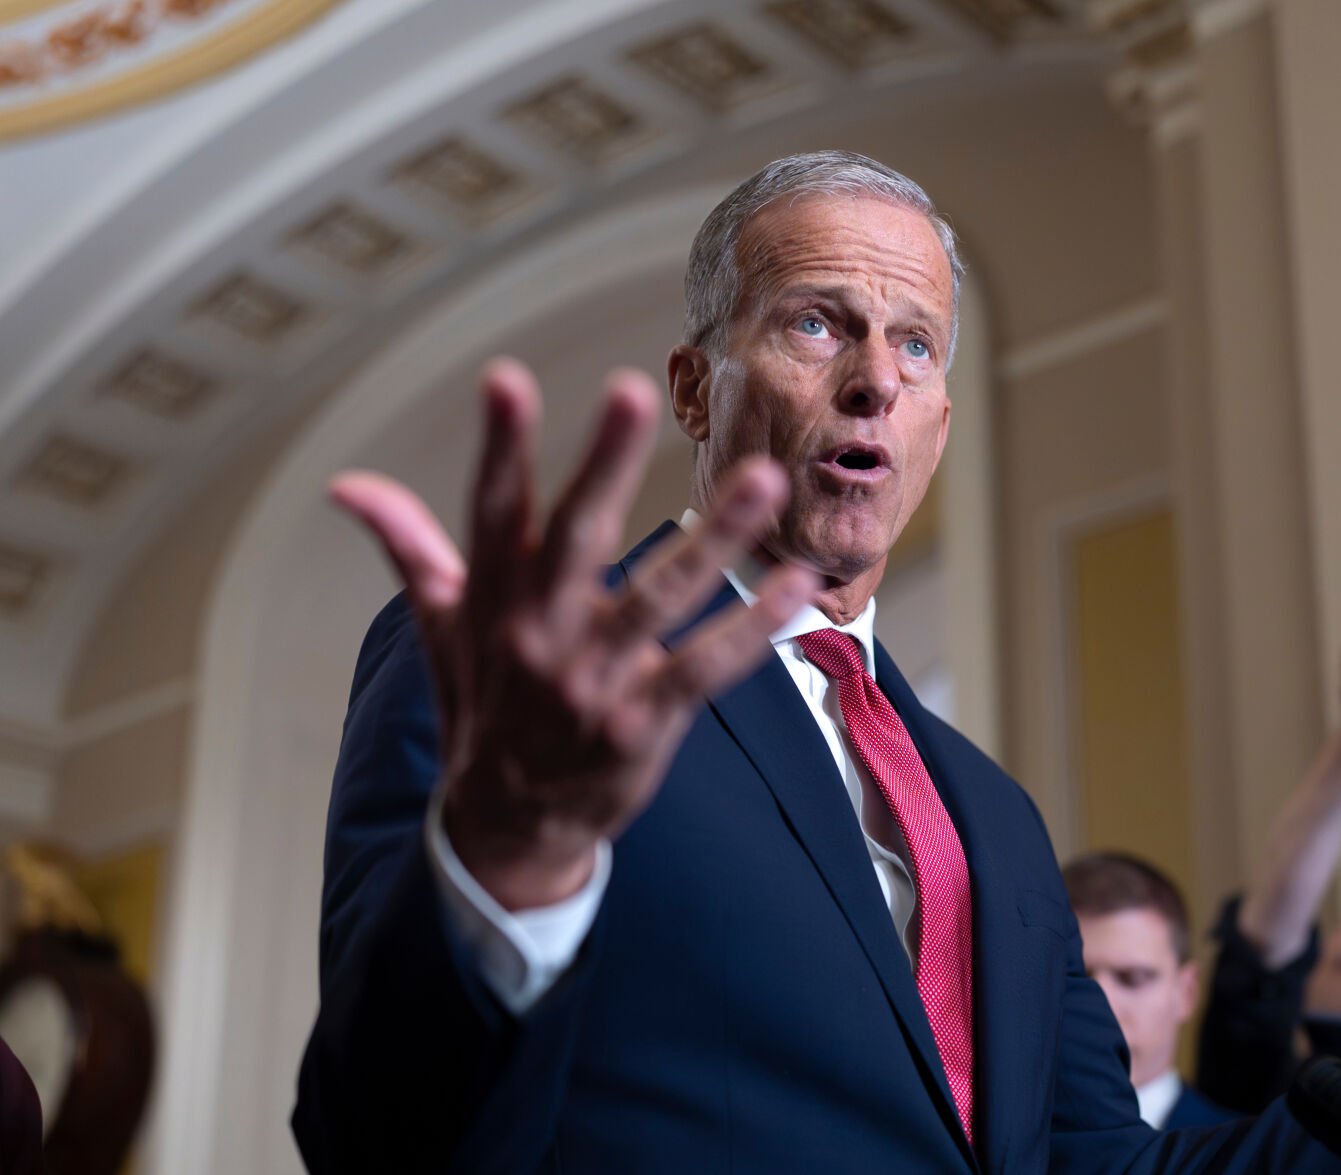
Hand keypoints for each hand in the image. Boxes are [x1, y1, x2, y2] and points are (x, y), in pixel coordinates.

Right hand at [330, 359, 817, 908]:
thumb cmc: (484, 705)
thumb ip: (408, 546)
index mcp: (492, 599)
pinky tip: (796, 583)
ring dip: (714, 538)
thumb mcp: (441, 626)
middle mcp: (538, 634)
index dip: (499, 447)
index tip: (505, 379)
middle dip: (602, 464)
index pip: (493, 511)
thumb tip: (346, 484)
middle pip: (575, 537)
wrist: (507, 828)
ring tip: (761, 479)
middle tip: (632, 390)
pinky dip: (753, 627)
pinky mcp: (643, 723)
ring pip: (659, 596)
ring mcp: (593, 681)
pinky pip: (706, 668)